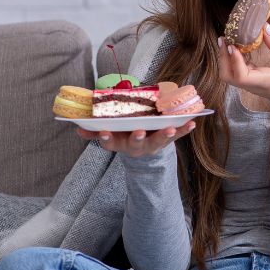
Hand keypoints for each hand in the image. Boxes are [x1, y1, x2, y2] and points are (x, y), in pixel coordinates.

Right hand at [76, 121, 195, 157]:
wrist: (143, 146)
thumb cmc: (123, 133)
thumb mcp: (108, 133)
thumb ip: (93, 131)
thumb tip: (78, 127)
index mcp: (119, 142)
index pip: (110, 142)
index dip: (107, 139)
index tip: (104, 133)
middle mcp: (136, 145)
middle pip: (136, 144)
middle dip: (137, 138)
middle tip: (139, 132)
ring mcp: (152, 143)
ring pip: (158, 141)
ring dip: (164, 135)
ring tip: (171, 127)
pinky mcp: (167, 139)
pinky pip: (177, 135)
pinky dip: (185, 129)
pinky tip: (192, 122)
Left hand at [218, 24, 269, 105]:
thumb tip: (264, 27)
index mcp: (264, 81)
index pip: (241, 76)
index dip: (234, 61)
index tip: (233, 45)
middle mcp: (253, 85)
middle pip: (228, 77)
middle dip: (223, 58)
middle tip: (224, 39)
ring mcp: (249, 85)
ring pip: (229, 75)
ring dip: (225, 58)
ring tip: (227, 41)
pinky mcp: (249, 82)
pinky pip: (235, 72)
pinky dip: (231, 59)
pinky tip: (235, 47)